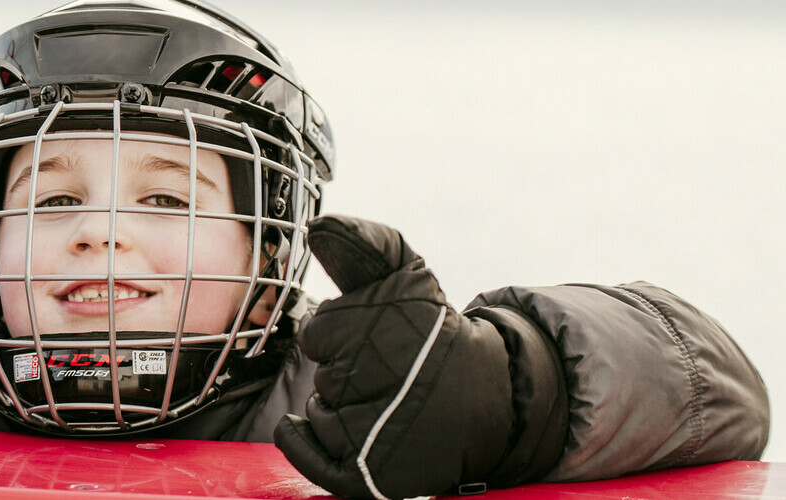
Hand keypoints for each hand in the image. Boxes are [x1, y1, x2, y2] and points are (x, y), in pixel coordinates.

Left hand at [273, 215, 514, 498]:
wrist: (486, 401)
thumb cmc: (432, 335)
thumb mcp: (407, 278)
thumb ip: (364, 245)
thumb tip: (318, 226)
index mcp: (405, 328)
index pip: (320, 331)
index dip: (337, 331)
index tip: (374, 333)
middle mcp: (402, 382)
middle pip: (324, 374)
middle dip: (342, 368)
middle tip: (384, 369)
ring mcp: (392, 434)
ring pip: (322, 413)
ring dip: (336, 405)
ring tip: (379, 399)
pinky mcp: (382, 475)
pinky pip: (318, 461)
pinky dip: (302, 443)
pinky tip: (299, 425)